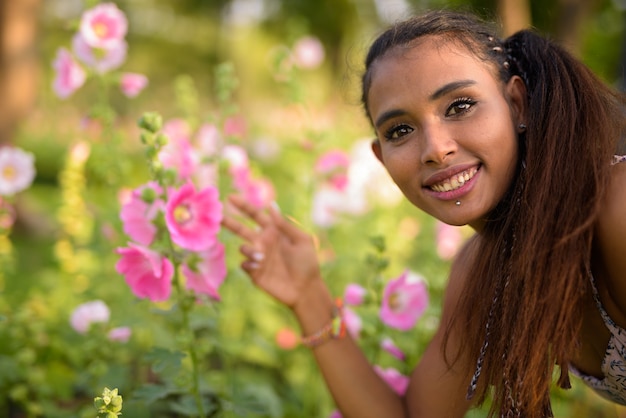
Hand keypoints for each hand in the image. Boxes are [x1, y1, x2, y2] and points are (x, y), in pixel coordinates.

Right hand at [221, 195, 322, 309]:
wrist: (306, 289)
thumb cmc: (308, 263)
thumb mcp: (301, 240)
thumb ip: (284, 225)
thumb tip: (271, 205)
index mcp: (274, 232)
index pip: (255, 216)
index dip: (243, 206)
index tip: (230, 197)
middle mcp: (263, 243)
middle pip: (241, 230)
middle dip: (229, 222)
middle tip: (217, 217)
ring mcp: (258, 258)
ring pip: (242, 248)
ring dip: (249, 250)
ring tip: (262, 257)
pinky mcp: (255, 273)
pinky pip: (244, 264)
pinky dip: (249, 263)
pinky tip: (259, 266)